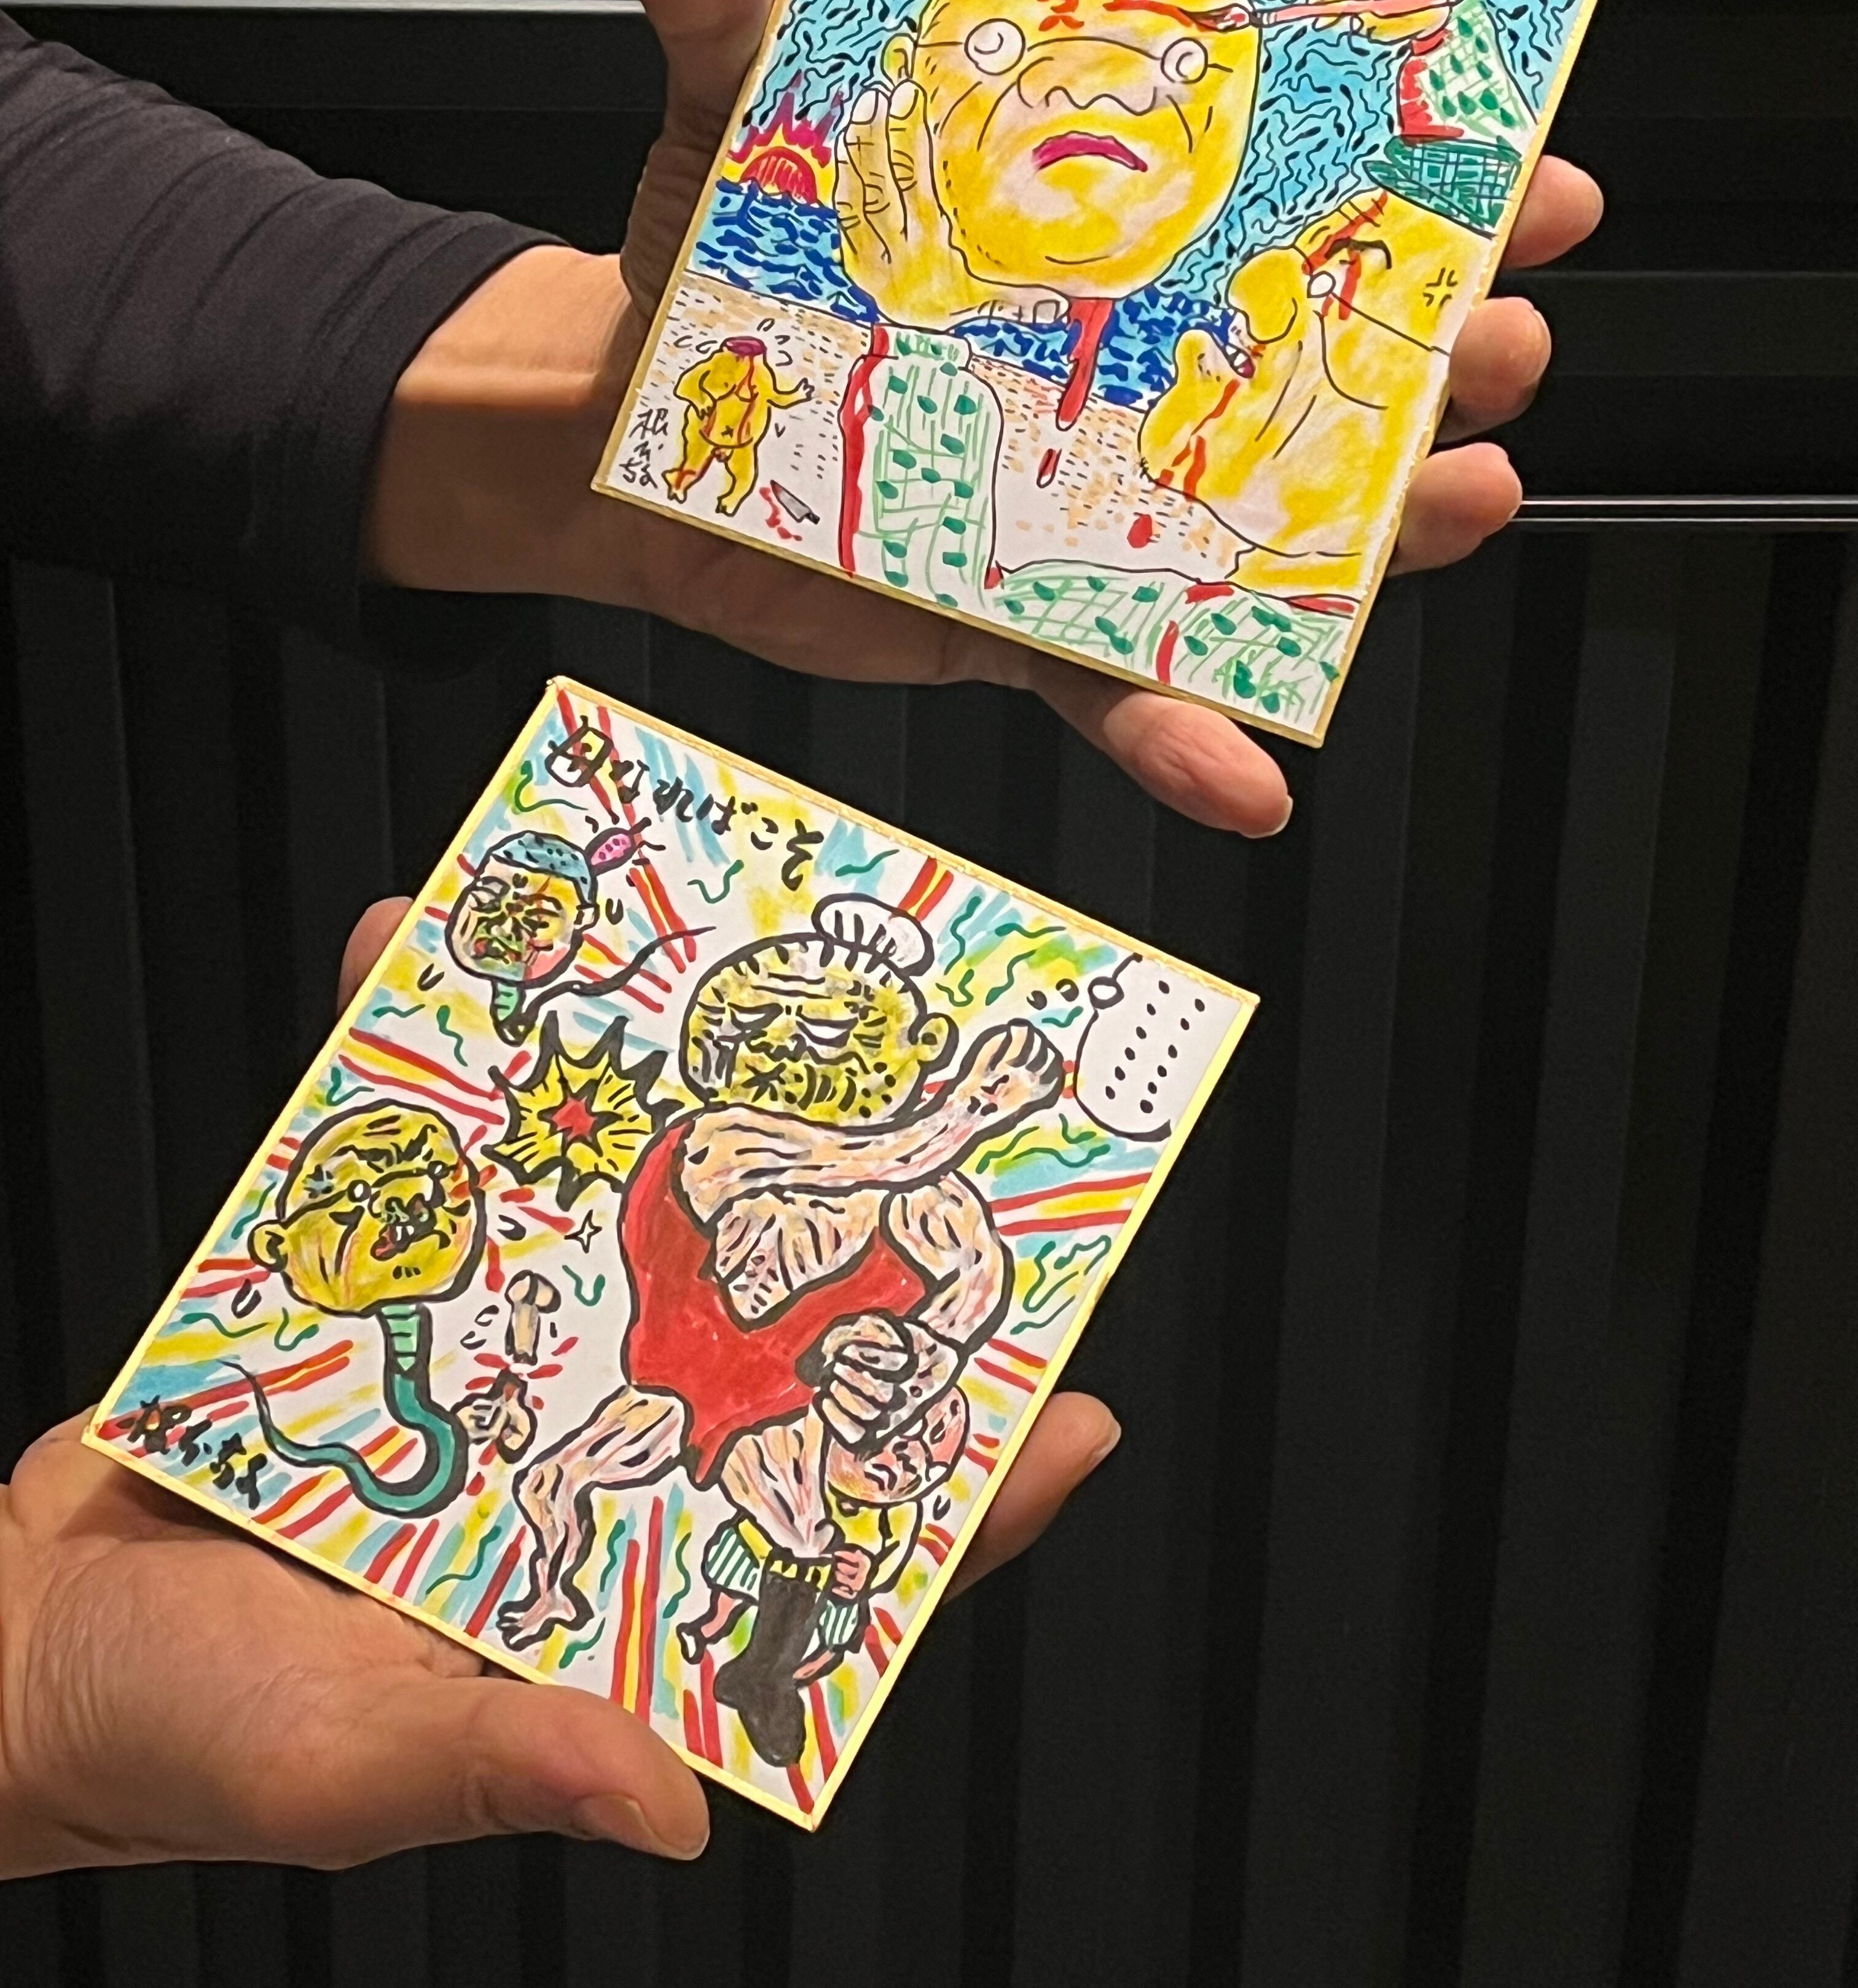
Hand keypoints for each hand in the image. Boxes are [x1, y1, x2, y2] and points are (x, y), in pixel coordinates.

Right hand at [0, 900, 1116, 1877]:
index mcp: (614, 1596)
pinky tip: (413, 958)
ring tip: (696, 986)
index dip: (952, 1490)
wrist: (28, 1642)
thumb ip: (502, 1760)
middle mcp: (585, 1463)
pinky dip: (410, 1061)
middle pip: (751, 1346)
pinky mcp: (390, 1294)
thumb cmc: (185, 1736)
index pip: (822, 1544)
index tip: (1075, 1413)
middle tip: (928, 1112)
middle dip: (832, 1235)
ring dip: (637, 1102)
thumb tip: (669, 1803)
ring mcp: (495, 1364)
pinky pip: (427, 1165)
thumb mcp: (345, 1760)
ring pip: (603, 1222)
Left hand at [367, 0, 1596, 834]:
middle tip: (1496, 337)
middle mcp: (1122, 377)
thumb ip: (726, 3)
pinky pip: (1118, 691)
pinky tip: (1244, 780)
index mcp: (1097, 243)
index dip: (1419, 183)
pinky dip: (1185, 740)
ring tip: (1460, 505)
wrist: (622, 441)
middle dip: (1436, 353)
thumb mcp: (733, 122)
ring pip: (1270, 535)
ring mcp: (1087, 509)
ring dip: (1381, 537)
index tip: (1521, 166)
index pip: (1285, 199)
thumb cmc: (710, 270)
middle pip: (1321, 367)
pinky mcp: (1020, 626)